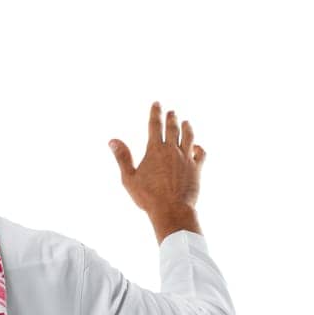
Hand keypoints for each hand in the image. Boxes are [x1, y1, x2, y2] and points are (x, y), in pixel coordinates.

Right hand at [109, 102, 204, 241]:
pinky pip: (200, 153)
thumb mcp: (129, 178)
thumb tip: (112, 141)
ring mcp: (186, 158)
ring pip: (189, 136)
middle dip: (172, 118)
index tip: (157, 104)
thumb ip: (122, 157)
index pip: (155, 125)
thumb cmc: (148, 197)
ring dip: (187, 127)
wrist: (172, 210)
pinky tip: (196, 147)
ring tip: (186, 122)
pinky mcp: (196, 168)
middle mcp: (172, 150)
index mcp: (155, 150)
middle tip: (172, 112)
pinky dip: (199, 147)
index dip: (156, 113)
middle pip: (173, 128)